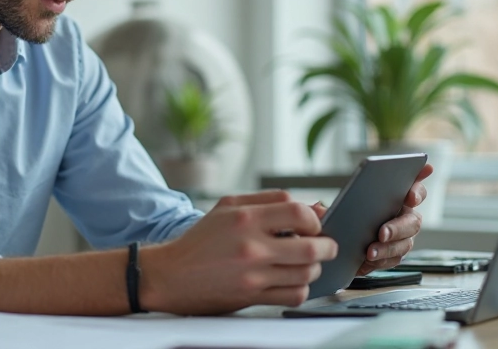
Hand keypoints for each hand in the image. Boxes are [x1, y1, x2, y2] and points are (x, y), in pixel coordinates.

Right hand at [139, 190, 337, 314]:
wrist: (170, 275)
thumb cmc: (201, 239)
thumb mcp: (229, 205)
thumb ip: (270, 200)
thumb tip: (313, 207)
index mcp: (245, 218)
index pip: (300, 213)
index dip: (315, 218)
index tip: (314, 224)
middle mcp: (251, 246)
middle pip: (312, 247)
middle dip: (327, 246)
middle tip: (326, 245)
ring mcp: (252, 274)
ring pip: (307, 273)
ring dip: (314, 267)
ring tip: (305, 262)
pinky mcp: (252, 296)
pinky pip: (294, 295)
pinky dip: (301, 288)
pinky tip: (292, 280)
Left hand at [311, 164, 433, 275]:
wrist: (339, 241)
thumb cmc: (341, 217)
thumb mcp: (329, 208)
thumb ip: (326, 206)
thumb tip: (319, 208)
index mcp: (396, 196)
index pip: (415, 189)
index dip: (417, 191)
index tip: (410, 196)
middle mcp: (404, 216)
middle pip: (413, 221)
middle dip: (398, 227)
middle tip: (382, 232)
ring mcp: (403, 236)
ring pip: (405, 243)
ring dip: (388, 249)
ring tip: (370, 252)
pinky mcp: (395, 254)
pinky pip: (394, 260)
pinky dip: (381, 262)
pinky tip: (367, 262)